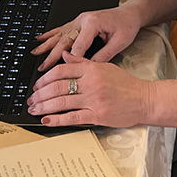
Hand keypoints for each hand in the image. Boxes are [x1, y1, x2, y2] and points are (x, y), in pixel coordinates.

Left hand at [27, 52, 153, 127]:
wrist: (144, 99)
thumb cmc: (126, 84)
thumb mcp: (105, 66)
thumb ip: (83, 62)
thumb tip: (65, 56)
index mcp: (92, 69)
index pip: (61, 70)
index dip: (45, 78)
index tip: (37, 84)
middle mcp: (91, 83)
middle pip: (58, 86)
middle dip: (40, 94)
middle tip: (31, 99)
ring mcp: (93, 100)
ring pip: (62, 102)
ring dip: (44, 106)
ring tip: (34, 109)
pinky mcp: (97, 115)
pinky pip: (72, 118)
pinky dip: (57, 119)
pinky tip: (47, 120)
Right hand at [32, 6, 141, 71]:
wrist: (130, 13)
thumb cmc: (127, 25)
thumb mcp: (119, 42)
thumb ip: (104, 55)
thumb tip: (90, 67)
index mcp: (93, 24)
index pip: (78, 45)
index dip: (71, 60)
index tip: (62, 72)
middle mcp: (83, 20)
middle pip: (64, 40)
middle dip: (52, 55)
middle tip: (42, 68)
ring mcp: (79, 20)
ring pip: (59, 34)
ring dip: (46, 45)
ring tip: (35, 54)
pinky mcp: (78, 21)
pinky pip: (61, 28)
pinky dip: (50, 34)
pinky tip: (40, 39)